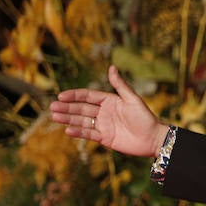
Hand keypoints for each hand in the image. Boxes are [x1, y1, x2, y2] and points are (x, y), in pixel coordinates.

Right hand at [49, 64, 167, 156]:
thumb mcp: (132, 99)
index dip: (75, 96)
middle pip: (82, 109)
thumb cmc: (145, 117)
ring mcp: (103, 125)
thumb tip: (112, 67)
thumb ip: (120, 85)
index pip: (88, 96)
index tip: (61, 96)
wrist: (153, 138)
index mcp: (110, 101)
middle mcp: (104, 112)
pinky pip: (88, 134)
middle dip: (67, 108)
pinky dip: (78, 132)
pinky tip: (67, 130)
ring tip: (55, 117)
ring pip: (82, 121)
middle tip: (51, 107)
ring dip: (68, 119)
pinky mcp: (104, 138)